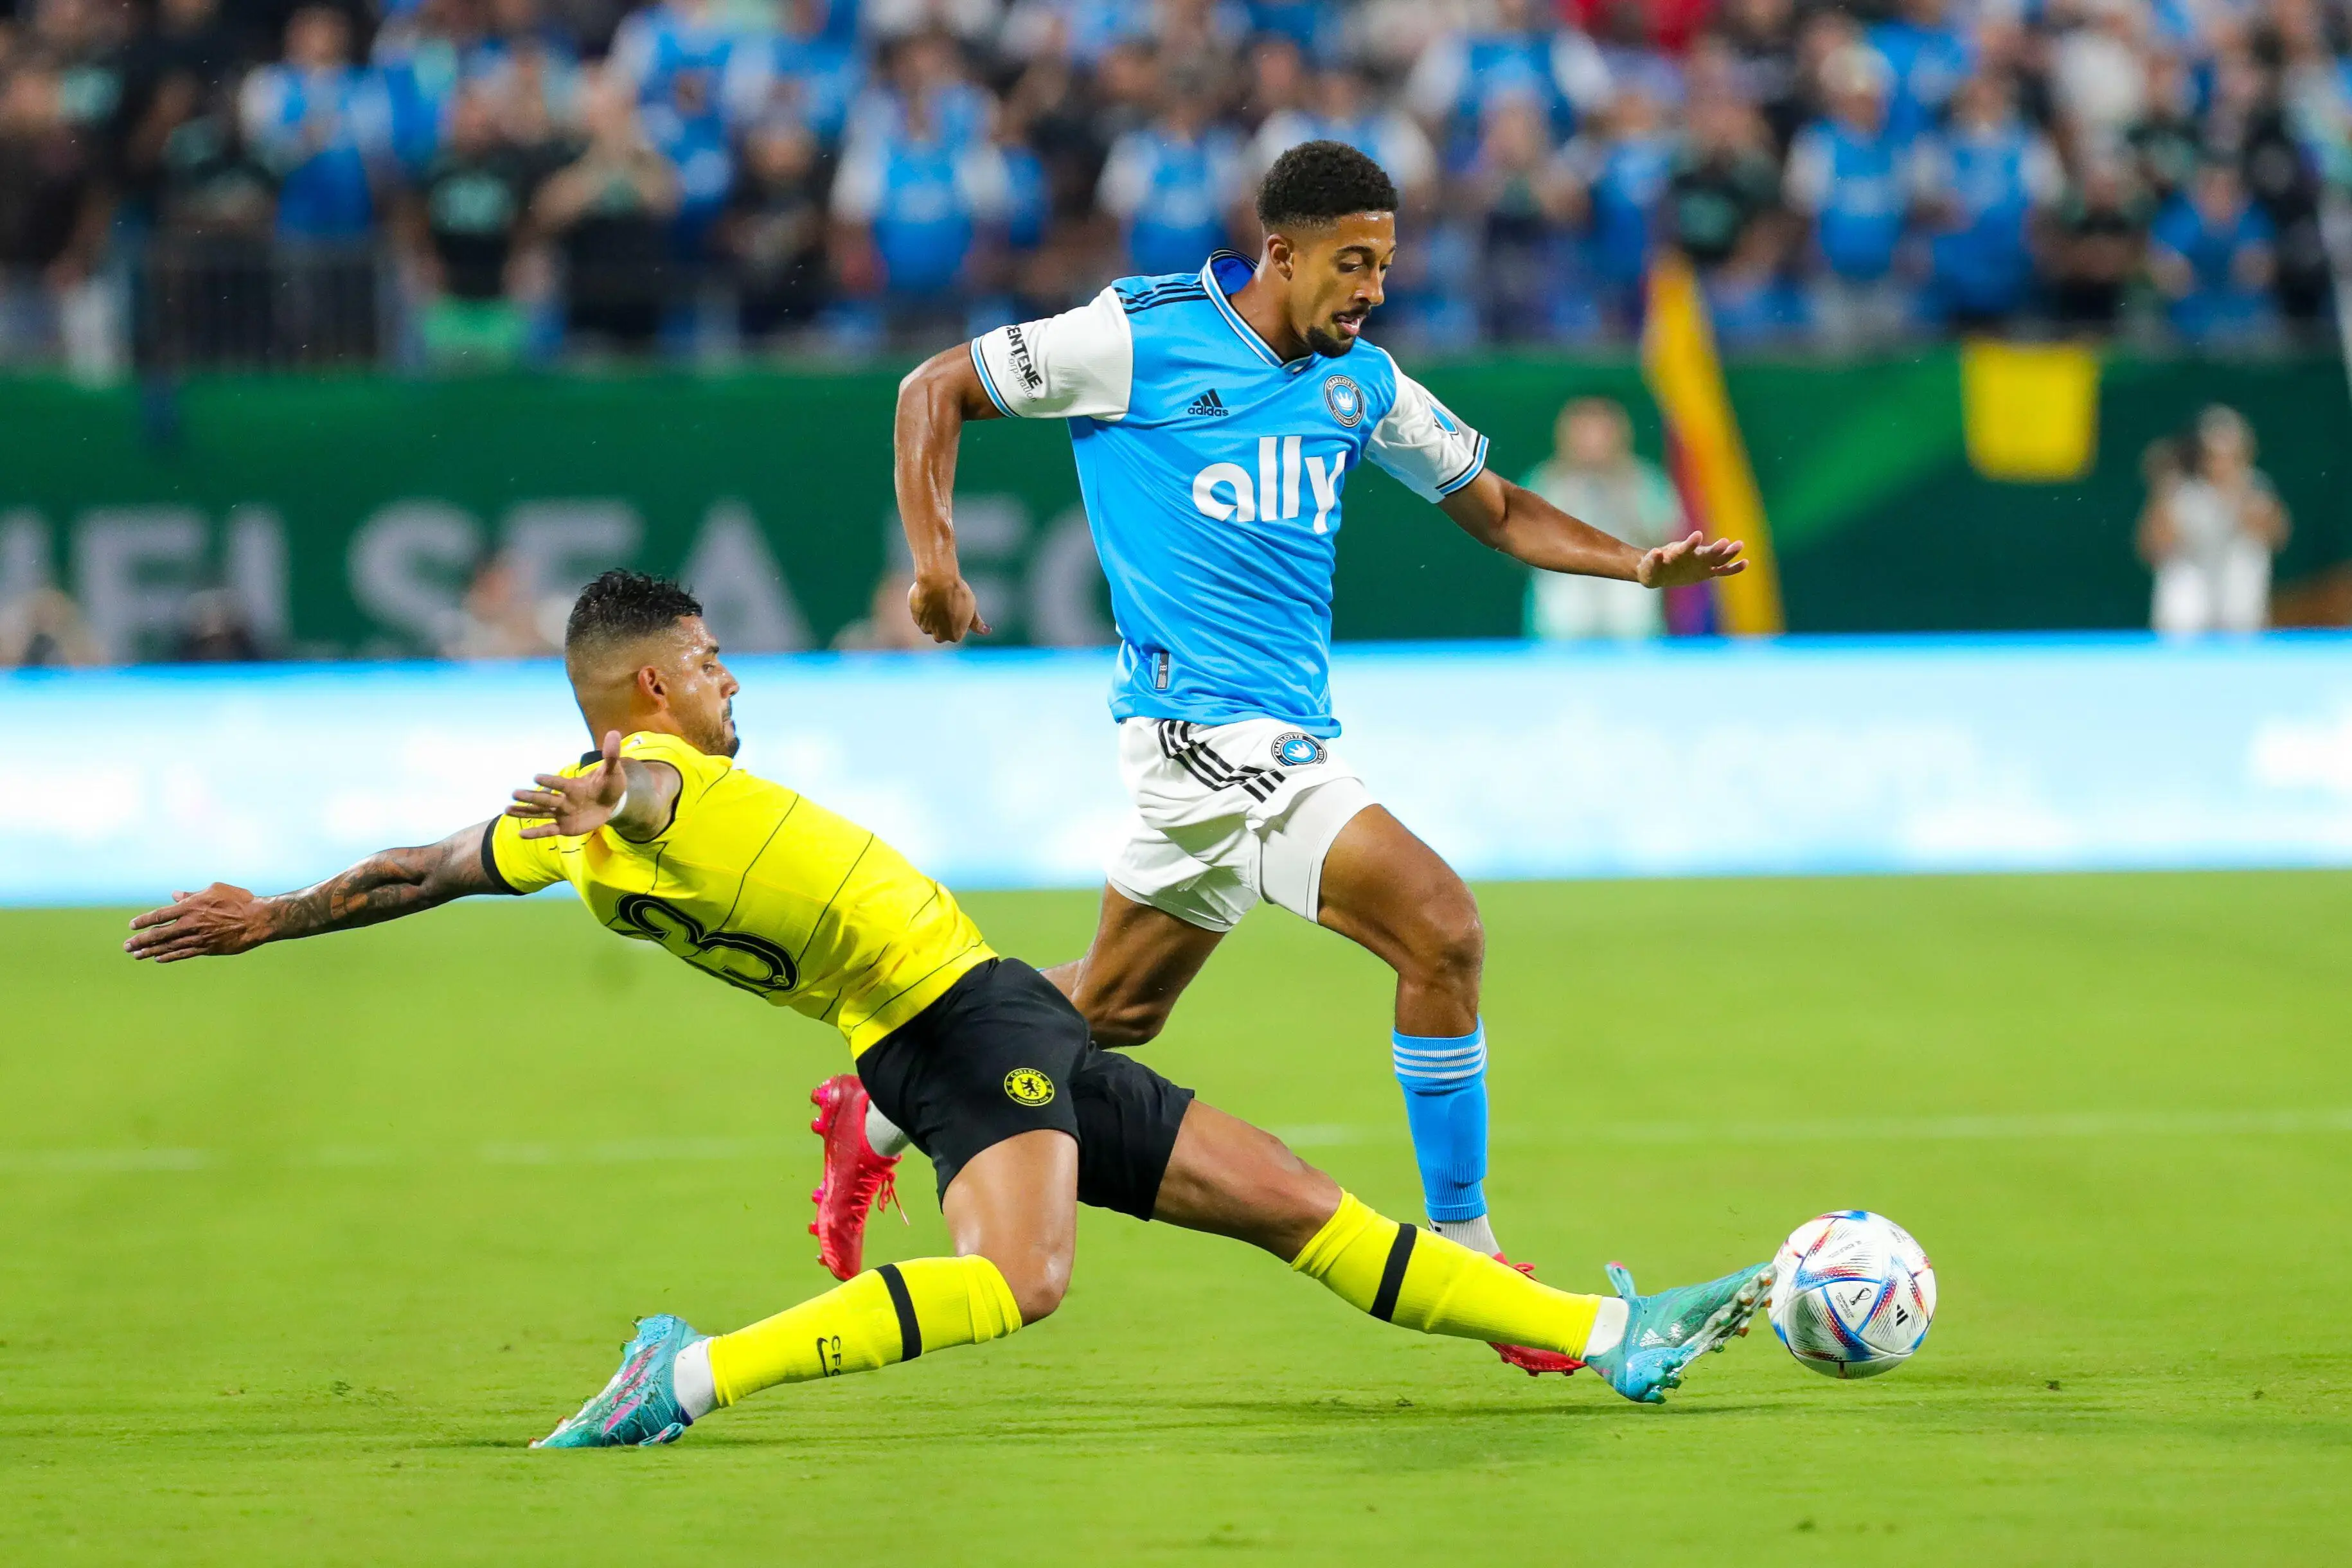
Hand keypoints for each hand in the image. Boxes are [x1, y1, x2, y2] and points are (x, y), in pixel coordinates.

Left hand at [124, 883, 267, 962]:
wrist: (258, 919)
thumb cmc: (239, 900)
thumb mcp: (215, 890)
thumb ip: (192, 894)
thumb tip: (175, 895)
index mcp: (191, 907)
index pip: (160, 915)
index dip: (144, 921)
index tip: (132, 926)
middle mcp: (190, 924)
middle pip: (158, 934)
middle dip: (140, 941)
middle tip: (127, 946)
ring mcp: (198, 938)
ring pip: (168, 946)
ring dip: (150, 951)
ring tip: (136, 955)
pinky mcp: (207, 949)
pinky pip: (183, 954)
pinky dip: (169, 956)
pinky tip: (158, 959)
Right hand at [507, 730, 627, 839]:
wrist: (611, 802)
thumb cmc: (609, 785)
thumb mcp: (612, 771)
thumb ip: (611, 755)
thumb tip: (614, 733)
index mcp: (573, 786)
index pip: (560, 784)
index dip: (551, 781)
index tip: (536, 778)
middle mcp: (564, 799)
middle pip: (546, 799)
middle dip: (531, 797)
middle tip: (514, 793)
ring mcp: (562, 813)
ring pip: (541, 812)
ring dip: (525, 811)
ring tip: (506, 809)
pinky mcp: (564, 826)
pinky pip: (548, 830)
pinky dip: (536, 832)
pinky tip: (520, 834)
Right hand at [908, 571, 989, 642]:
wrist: (937, 581)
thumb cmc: (958, 594)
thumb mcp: (971, 609)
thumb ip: (976, 623)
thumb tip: (987, 631)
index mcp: (954, 636)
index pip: (955, 632)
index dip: (956, 619)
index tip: (957, 607)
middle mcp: (939, 636)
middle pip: (941, 632)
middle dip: (943, 622)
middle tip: (947, 604)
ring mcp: (925, 628)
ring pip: (930, 624)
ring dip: (933, 616)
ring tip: (938, 599)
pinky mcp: (915, 618)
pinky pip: (920, 616)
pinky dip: (924, 609)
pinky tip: (929, 596)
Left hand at [1637, 530, 1747, 588]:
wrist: (1657, 571)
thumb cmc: (1651, 568)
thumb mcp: (1648, 567)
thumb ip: (1653, 561)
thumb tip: (1656, 552)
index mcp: (1678, 553)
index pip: (1685, 547)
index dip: (1691, 542)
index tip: (1697, 535)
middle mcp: (1692, 556)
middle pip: (1706, 552)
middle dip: (1715, 548)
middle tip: (1726, 541)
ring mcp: (1701, 563)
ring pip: (1718, 558)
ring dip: (1728, 553)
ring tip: (1740, 544)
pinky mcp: (1706, 571)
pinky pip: (1722, 570)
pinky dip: (1732, 567)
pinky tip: (1745, 563)